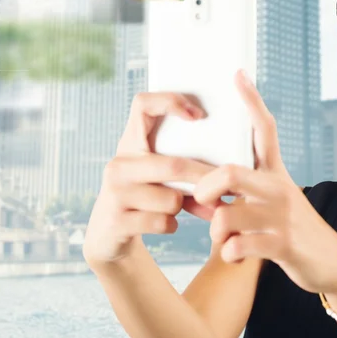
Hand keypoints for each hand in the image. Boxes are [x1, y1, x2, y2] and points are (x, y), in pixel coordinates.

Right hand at [83, 92, 224, 268]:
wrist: (107, 236)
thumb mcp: (159, 177)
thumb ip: (186, 168)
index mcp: (130, 143)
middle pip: (172, 164)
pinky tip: (167, 224)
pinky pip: (163, 222)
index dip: (170, 101)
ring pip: (171, 199)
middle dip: (204, 178)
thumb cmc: (146, 198)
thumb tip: (229, 170)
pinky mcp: (117, 222)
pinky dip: (172, 225)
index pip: (142, 104)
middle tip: (226, 185)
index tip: (198, 116)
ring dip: (183, 207)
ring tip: (177, 209)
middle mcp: (119, 164)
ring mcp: (114, 193)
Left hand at [193, 70, 336, 294]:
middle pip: (231, 173)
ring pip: (226, 216)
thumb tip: (200, 188)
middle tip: (201, 199)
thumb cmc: (291, 228)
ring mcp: (282, 216)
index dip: (251, 102)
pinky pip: (237, 247)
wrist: (333, 262)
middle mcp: (279, 188)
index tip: (237, 75)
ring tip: (222, 237)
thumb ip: (241, 192)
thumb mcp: (273, 201)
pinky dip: (228, 253)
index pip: (265, 129)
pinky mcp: (284, 245)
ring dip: (215, 231)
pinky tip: (235, 254)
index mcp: (276, 173)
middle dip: (205, 187)